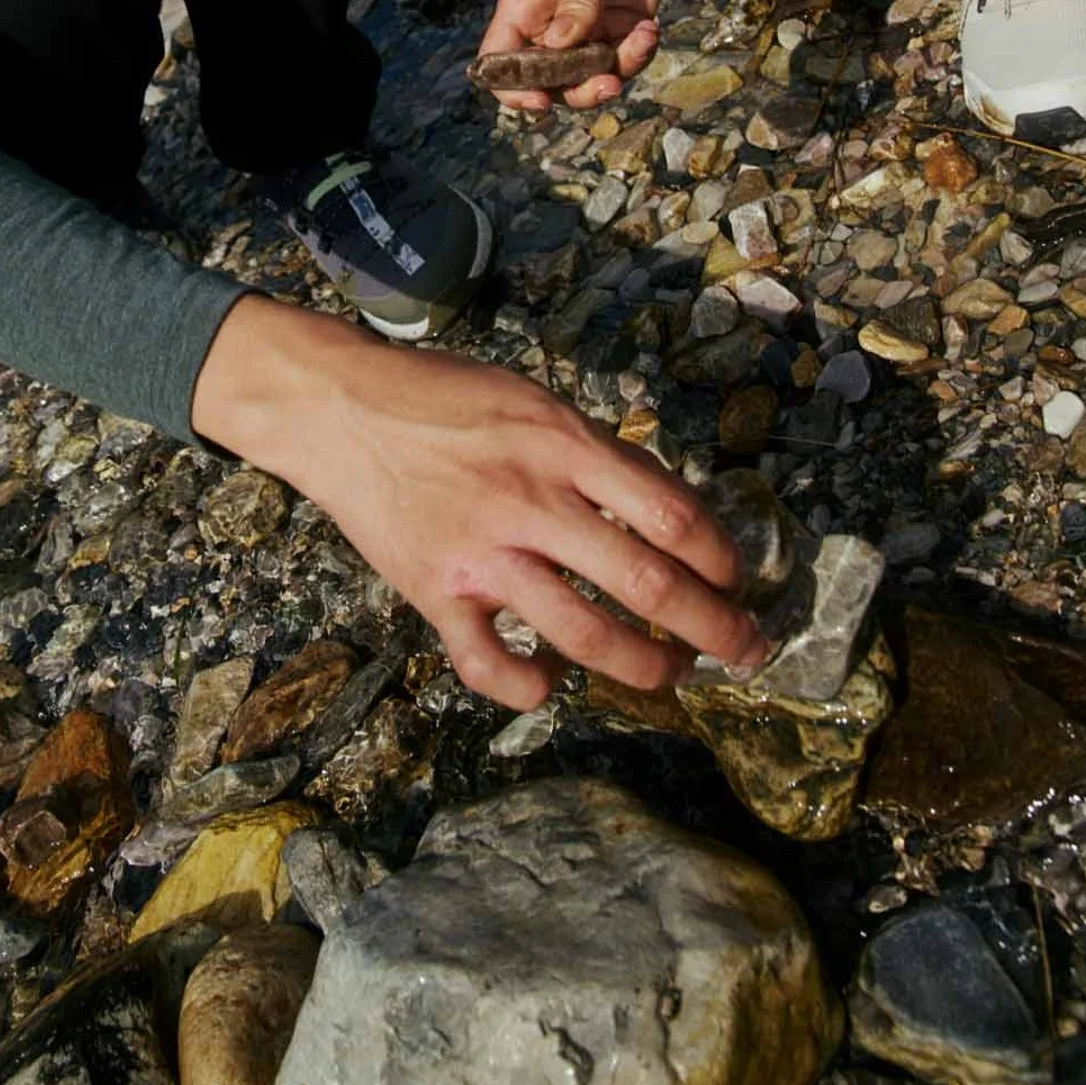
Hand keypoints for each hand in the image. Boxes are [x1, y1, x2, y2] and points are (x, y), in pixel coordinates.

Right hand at [193, 300, 766, 707]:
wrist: (340, 409)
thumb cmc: (443, 396)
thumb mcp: (532, 399)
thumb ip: (595, 452)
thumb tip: (664, 506)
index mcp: (563, 446)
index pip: (671, 515)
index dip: (721, 559)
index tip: (737, 580)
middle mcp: (531, 503)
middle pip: (647, 583)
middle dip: (712, 628)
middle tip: (744, 650)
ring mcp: (483, 555)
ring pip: (584, 636)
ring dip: (644, 667)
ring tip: (671, 675)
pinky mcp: (437, 594)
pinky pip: (492, 666)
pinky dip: (531, 688)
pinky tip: (551, 682)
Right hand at [478, 0, 676, 112]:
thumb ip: (577, 1)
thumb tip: (563, 48)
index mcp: (525, 3)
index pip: (501, 58)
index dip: (512, 88)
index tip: (540, 101)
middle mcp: (552, 21)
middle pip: (549, 80)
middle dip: (578, 91)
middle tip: (607, 83)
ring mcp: (588, 25)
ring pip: (591, 76)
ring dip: (617, 73)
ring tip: (642, 39)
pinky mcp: (622, 23)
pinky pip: (625, 59)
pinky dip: (640, 54)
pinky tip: (651, 27)